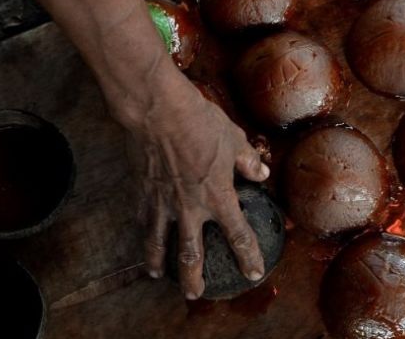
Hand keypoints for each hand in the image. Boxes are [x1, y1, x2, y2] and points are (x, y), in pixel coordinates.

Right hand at [125, 79, 269, 299]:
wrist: (157, 110)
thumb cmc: (199, 121)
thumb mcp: (234, 139)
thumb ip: (249, 161)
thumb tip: (261, 174)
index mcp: (218, 196)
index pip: (238, 235)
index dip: (248, 257)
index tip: (253, 273)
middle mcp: (190, 207)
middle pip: (191, 255)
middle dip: (194, 279)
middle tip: (196, 294)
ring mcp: (162, 202)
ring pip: (158, 243)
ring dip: (159, 263)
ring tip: (159, 276)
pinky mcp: (142, 191)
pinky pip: (142, 218)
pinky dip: (142, 232)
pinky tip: (142, 237)